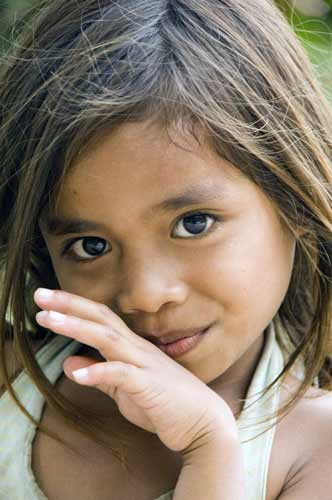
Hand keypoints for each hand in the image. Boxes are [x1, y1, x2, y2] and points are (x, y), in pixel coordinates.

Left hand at [34, 288, 237, 453]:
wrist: (203, 423)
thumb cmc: (165, 404)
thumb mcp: (124, 390)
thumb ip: (100, 375)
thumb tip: (70, 363)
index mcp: (132, 348)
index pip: (99, 319)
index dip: (73, 307)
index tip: (46, 300)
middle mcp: (137, 349)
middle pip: (101, 319)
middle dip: (70, 305)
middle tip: (40, 295)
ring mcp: (144, 364)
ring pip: (108, 338)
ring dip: (77, 327)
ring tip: (49, 320)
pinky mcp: (150, 385)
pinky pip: (122, 375)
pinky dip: (99, 372)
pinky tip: (78, 374)